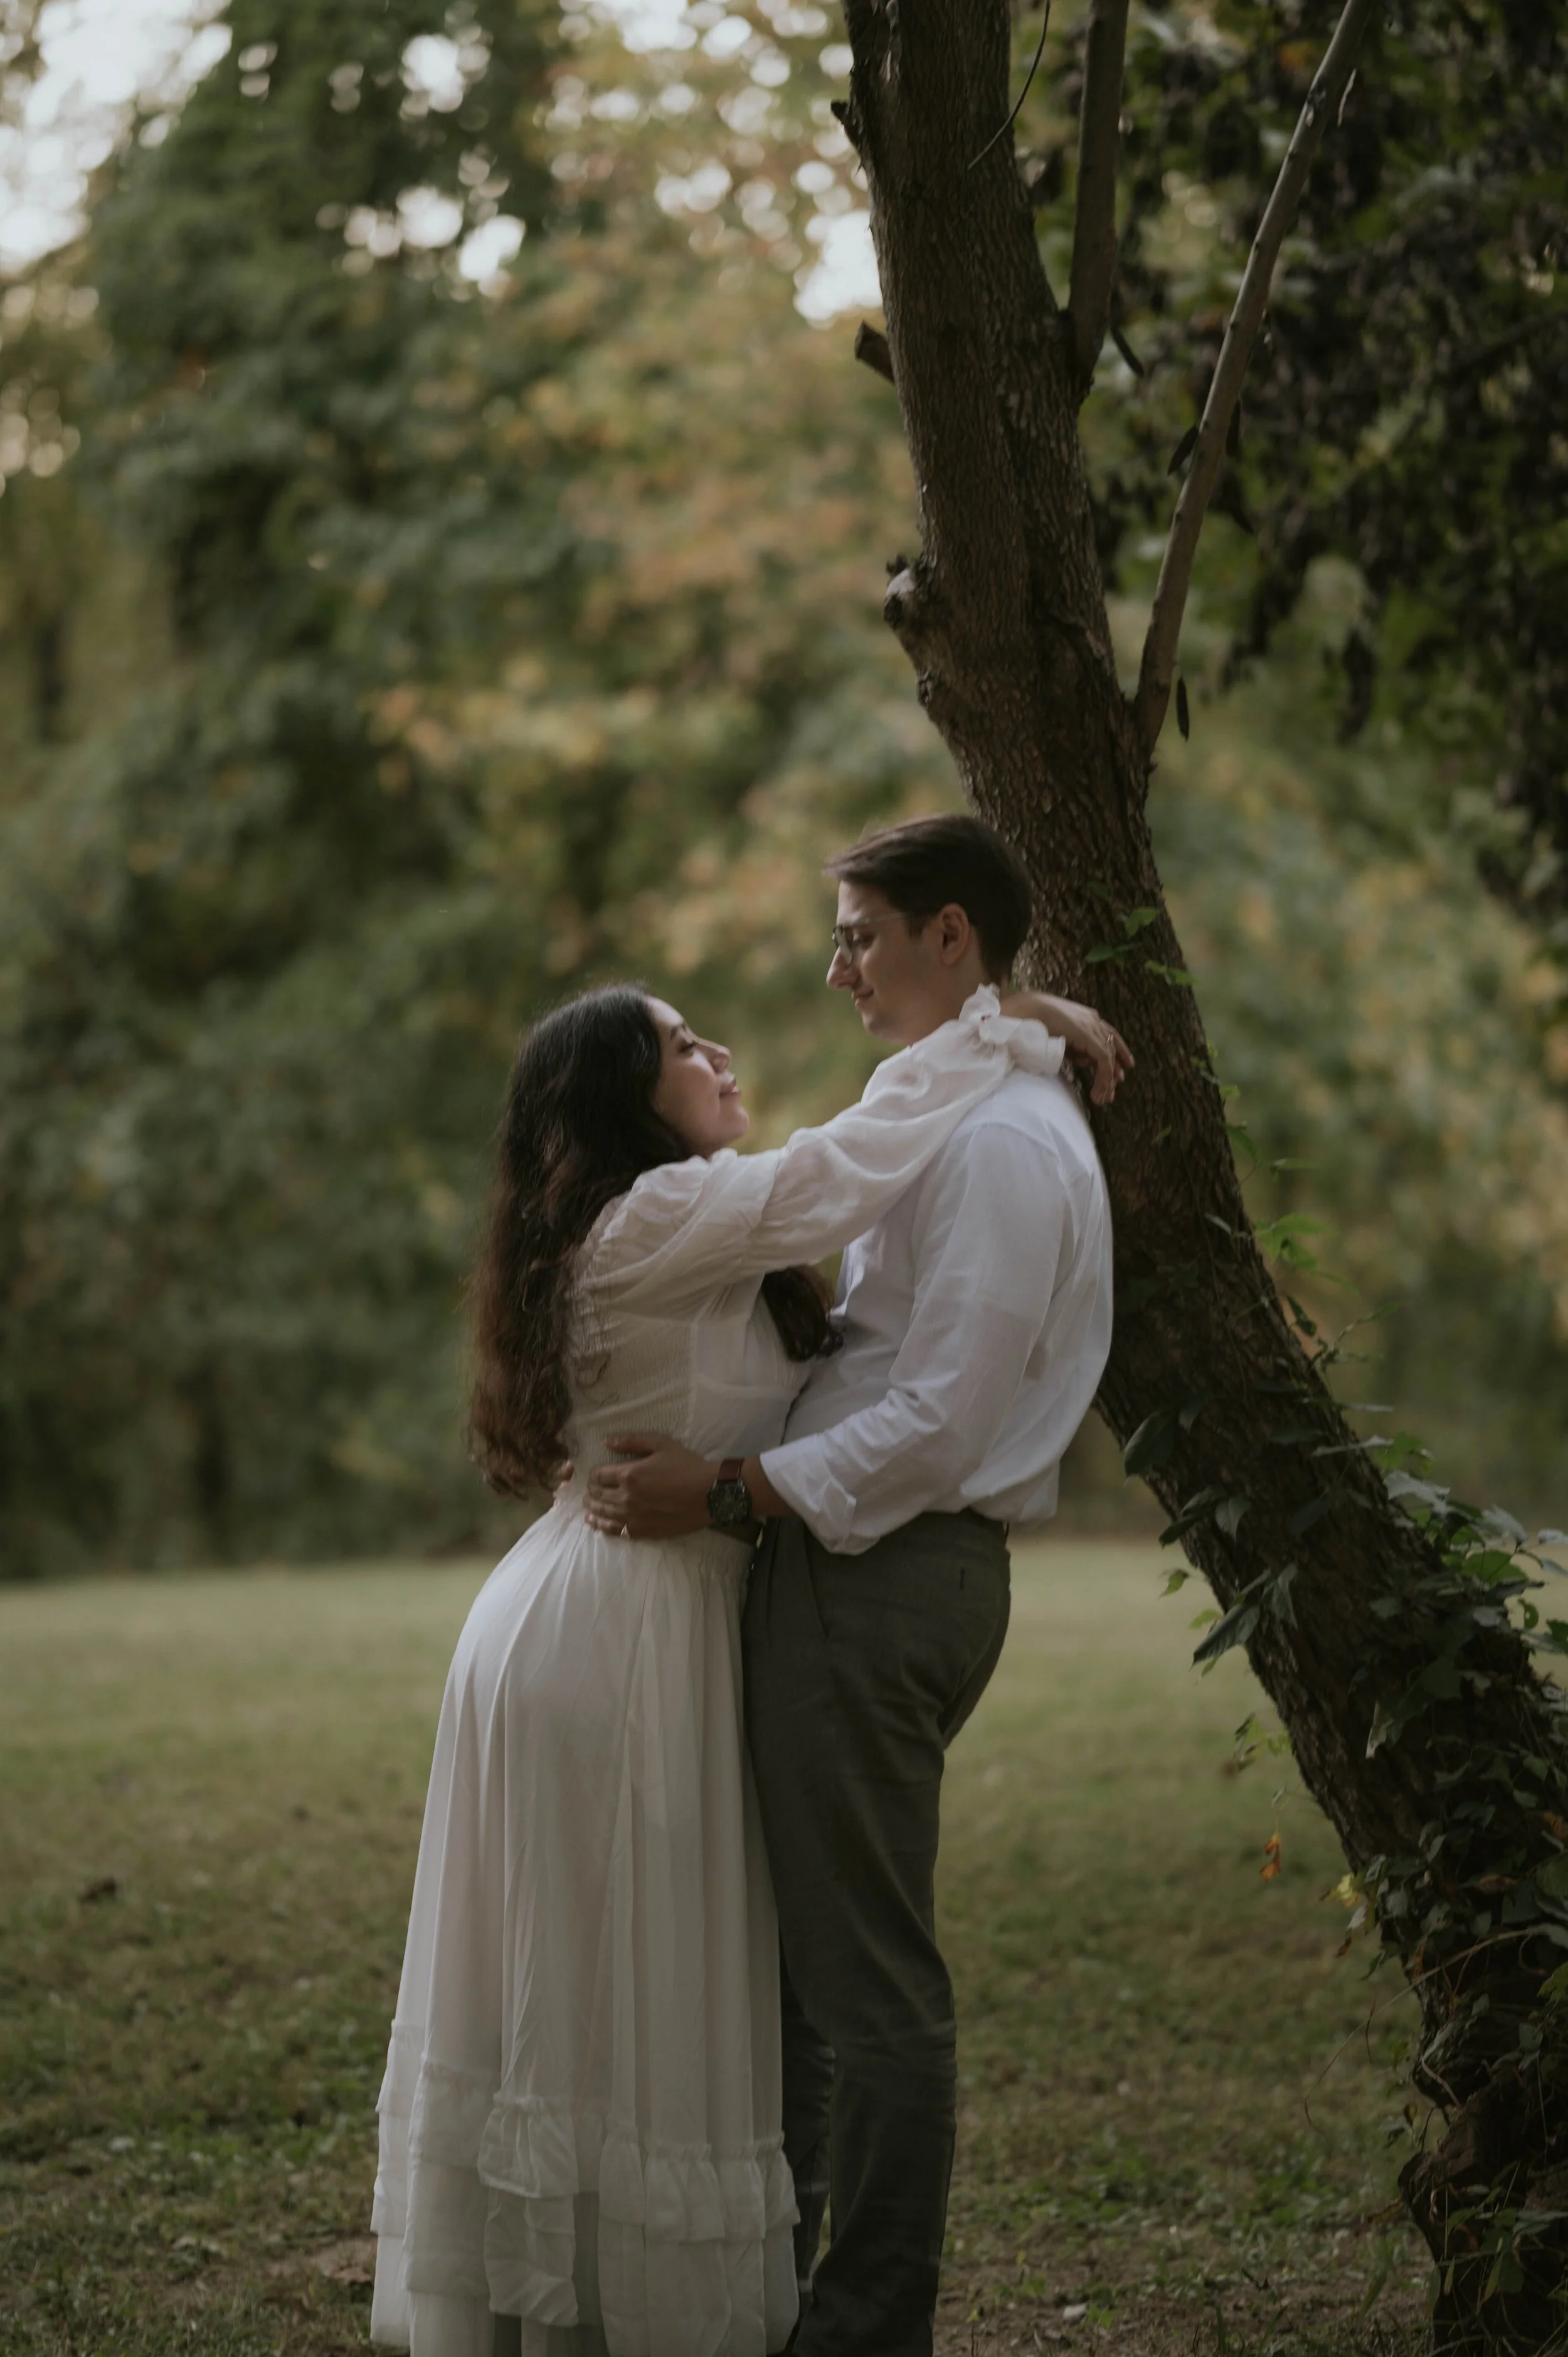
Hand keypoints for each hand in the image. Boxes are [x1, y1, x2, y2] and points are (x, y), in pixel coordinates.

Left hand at [584, 1434, 716, 1539]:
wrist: (710, 1494)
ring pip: (602, 1513)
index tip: (596, 1473)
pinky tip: (595, 1522)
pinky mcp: (641, 1531)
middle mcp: (626, 1497)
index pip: (599, 1475)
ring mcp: (632, 1517)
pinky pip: (614, 1530)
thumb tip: (607, 1441)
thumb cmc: (687, 1466)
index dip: (594, 1474)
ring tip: (587, 1505)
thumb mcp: (661, 1444)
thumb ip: (632, 1441)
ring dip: (592, 1508)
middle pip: (597, 1495)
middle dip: (591, 1490)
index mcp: (629, 1474)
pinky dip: (601, 1525)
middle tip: (590, 1489)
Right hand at [998, 989, 1133, 1106]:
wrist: (1027, 1010)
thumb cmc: (1036, 1022)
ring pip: (1108, 1055)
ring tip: (1104, 1097)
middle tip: (1114, 1088)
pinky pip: (1103, 1059)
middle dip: (1114, 1069)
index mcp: (1086, 1018)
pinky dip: (1103, 1076)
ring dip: (1107, 1078)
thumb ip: (1074, 1049)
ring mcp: (1092, 1026)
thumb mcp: (1060, 1039)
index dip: (1117, 1053)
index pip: (1108, 1036)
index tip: (1119, 1072)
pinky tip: (1099, 1090)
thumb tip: (1085, 1062)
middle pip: (1112, 1046)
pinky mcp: (1088, 1035)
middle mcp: (1093, 1020)